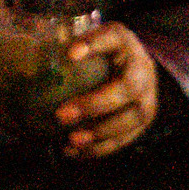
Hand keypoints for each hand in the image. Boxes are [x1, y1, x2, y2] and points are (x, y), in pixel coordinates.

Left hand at [50, 24, 159, 159]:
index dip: (94, 44)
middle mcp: (143, 70)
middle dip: (94, 104)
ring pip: (131, 119)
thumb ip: (69, 42)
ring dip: (100, 133)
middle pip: (127, 88)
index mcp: (125, 43)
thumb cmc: (103, 53)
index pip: (113, 37)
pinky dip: (99, 149)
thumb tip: (40, 51)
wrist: (135, 68)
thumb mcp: (89, 39)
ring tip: (72, 141)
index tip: (70, 53)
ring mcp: (148, 99)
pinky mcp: (143, 123)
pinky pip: (125, 139)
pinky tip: (74, 152)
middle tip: (62, 115)